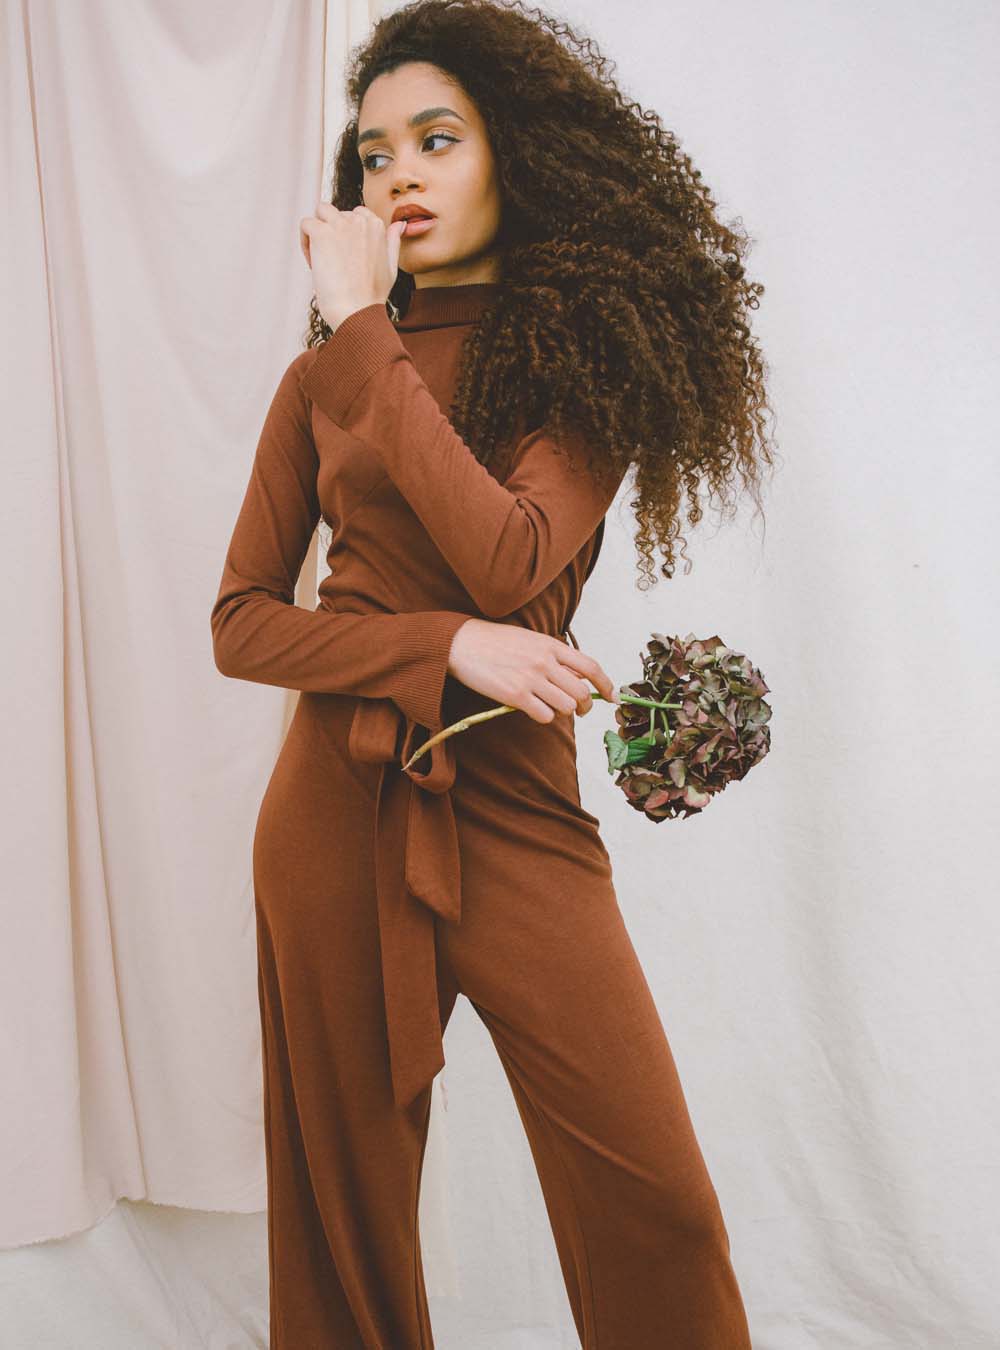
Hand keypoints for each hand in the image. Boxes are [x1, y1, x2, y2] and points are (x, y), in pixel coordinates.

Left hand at [299, 203, 406, 331]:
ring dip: (316, 230)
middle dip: (331, 233)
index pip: (355, 213)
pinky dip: (304, 242)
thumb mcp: (392, 267)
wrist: (356, 311)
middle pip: (336, 213)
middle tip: (333, 262)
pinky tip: (313, 262)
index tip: (346, 255)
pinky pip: (306, 224)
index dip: (347, 233)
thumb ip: (393, 242)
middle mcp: (359, 221)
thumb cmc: (372, 296)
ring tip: (320, 257)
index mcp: (376, 226)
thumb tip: (400, 224)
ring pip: (320, 211)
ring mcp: (340, 225)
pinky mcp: (322, 233)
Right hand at [447, 619, 617, 724]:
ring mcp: (530, 679)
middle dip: (585, 706)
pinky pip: (544, 716)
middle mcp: (545, 662)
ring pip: (566, 707)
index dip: (607, 684)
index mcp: (551, 645)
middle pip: (581, 692)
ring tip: (550, 706)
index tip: (613, 696)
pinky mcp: (515, 696)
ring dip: (562, 712)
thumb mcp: (531, 640)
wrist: (462, 643)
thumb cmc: (495, 642)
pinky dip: (543, 717)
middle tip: (580, 710)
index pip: (591, 667)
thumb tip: (578, 678)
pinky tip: (532, 708)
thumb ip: (554, 656)